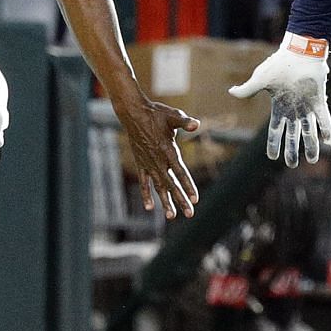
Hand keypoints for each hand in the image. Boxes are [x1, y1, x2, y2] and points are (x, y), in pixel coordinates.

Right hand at [116, 90, 200, 216]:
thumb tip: (196, 124)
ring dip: (165, 201)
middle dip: (181, 199)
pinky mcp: (141, 163)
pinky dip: (146, 193)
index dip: (188, 186)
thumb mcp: (173, 116)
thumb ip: (185, 122)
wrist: (133, 113)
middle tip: (190, 213)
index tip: (195, 199)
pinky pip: (144, 182)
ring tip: (171, 216)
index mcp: (168, 150)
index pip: (180, 172)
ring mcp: (148, 163)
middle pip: (171, 184)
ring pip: (158, 186)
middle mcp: (158, 160)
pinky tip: (150, 207)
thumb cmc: (156, 114)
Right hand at [230, 37, 330, 165]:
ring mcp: (307, 106)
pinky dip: (327, 128)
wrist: (299, 51)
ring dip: (311, 144)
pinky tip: (329, 140)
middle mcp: (294, 109)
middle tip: (292, 164)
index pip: (275, 130)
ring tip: (312, 159)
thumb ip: (248, 89)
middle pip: (293, 134)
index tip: (273, 157)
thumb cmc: (279, 64)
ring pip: (309, 130)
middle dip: (292, 150)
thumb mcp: (261, 78)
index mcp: (280, 106)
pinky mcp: (319, 100)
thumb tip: (231, 92)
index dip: (274, 143)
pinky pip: (324, 117)